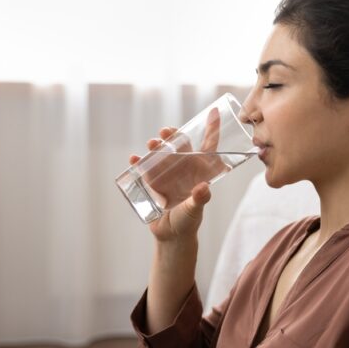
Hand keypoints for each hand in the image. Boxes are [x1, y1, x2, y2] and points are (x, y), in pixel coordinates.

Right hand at [130, 109, 224, 240]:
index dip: (212, 129)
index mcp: (199, 170)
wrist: (171, 235)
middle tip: (165, 132)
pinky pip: (144, 167)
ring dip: (155, 145)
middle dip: (172, 134)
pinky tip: (134, 159)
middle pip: (179, 144)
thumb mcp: (195, 210)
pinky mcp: (152, 181)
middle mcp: (183, 167)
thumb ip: (199, 199)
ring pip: (161, 152)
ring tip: (151, 144)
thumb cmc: (188, 221)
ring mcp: (167, 172)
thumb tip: (203, 188)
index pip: (208, 145)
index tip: (214, 111)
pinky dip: (138, 161)